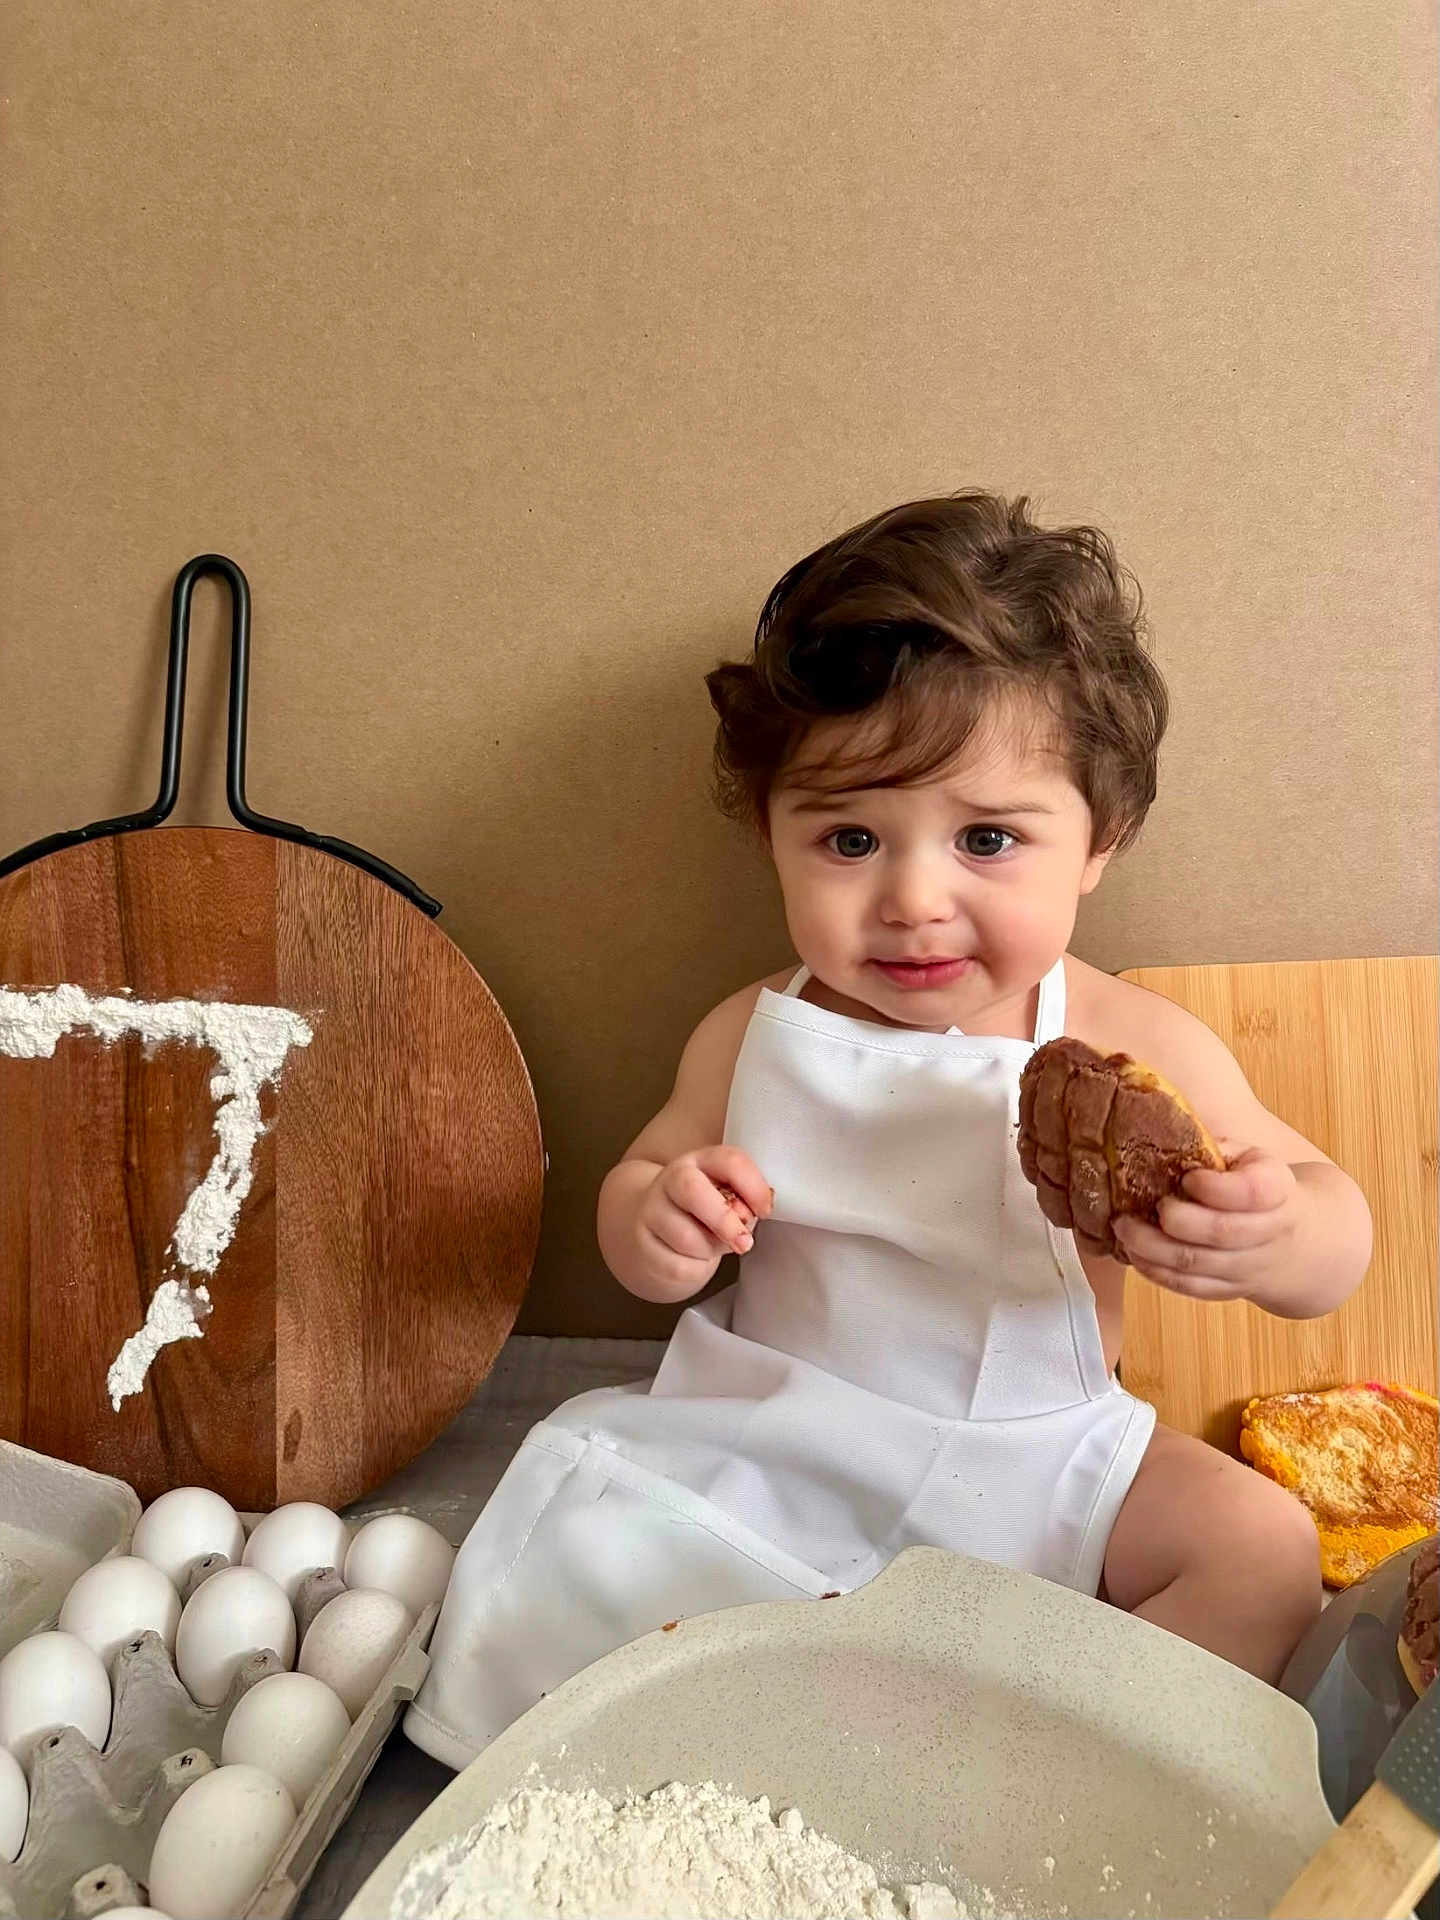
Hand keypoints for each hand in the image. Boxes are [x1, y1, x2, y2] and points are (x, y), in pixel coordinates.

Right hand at [634, 1147, 773, 1296]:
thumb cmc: (701, 1213)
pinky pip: (677, 1265)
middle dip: (724, 1220)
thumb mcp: (725, 1198)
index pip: (729, 1161)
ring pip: (686, 1236)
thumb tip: (746, 1218)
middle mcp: (671, 1179)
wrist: (651, 1228)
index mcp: (700, 1161)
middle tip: (745, 1242)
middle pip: (692, 1190)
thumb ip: (742, 1202)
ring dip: (710, 1250)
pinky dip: (695, 1268)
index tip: (766, 1210)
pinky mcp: (642, 1244)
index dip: (754, 1186)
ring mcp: (651, 1211)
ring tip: (714, 1247)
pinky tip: (694, 1258)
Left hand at [1113, 1143, 1301, 1301]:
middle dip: (1177, 1220)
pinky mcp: (1230, 1289)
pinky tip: (1134, 1253)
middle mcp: (1269, 1232)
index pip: (1253, 1192)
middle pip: (1222, 1232)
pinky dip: (1156, 1272)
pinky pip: (1191, 1287)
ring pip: (1198, 1264)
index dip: (1216, 1187)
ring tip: (1125, 1228)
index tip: (1188, 1178)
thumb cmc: (1260, 1187)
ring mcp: (1249, 1266)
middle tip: (1150, 1205)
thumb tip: (1166, 1139)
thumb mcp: (1251, 1158)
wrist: (1302, 1243)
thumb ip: (1217, 1148)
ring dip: (1153, 1248)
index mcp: (1278, 1190)